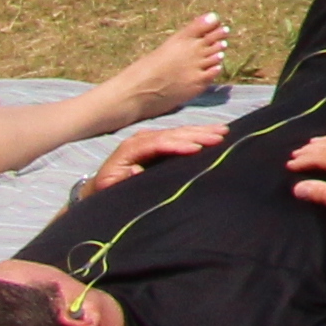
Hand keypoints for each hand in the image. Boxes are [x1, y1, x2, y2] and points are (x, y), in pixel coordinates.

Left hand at [94, 118, 225, 184]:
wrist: (101, 188)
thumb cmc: (108, 193)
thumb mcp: (114, 189)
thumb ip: (128, 180)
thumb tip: (141, 170)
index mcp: (129, 151)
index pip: (156, 144)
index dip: (177, 145)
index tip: (198, 148)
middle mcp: (140, 140)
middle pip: (171, 134)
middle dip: (196, 135)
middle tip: (220, 137)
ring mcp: (150, 139)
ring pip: (178, 132)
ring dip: (202, 131)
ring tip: (223, 131)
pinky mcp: (158, 142)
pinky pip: (180, 135)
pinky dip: (198, 133)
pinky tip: (214, 132)